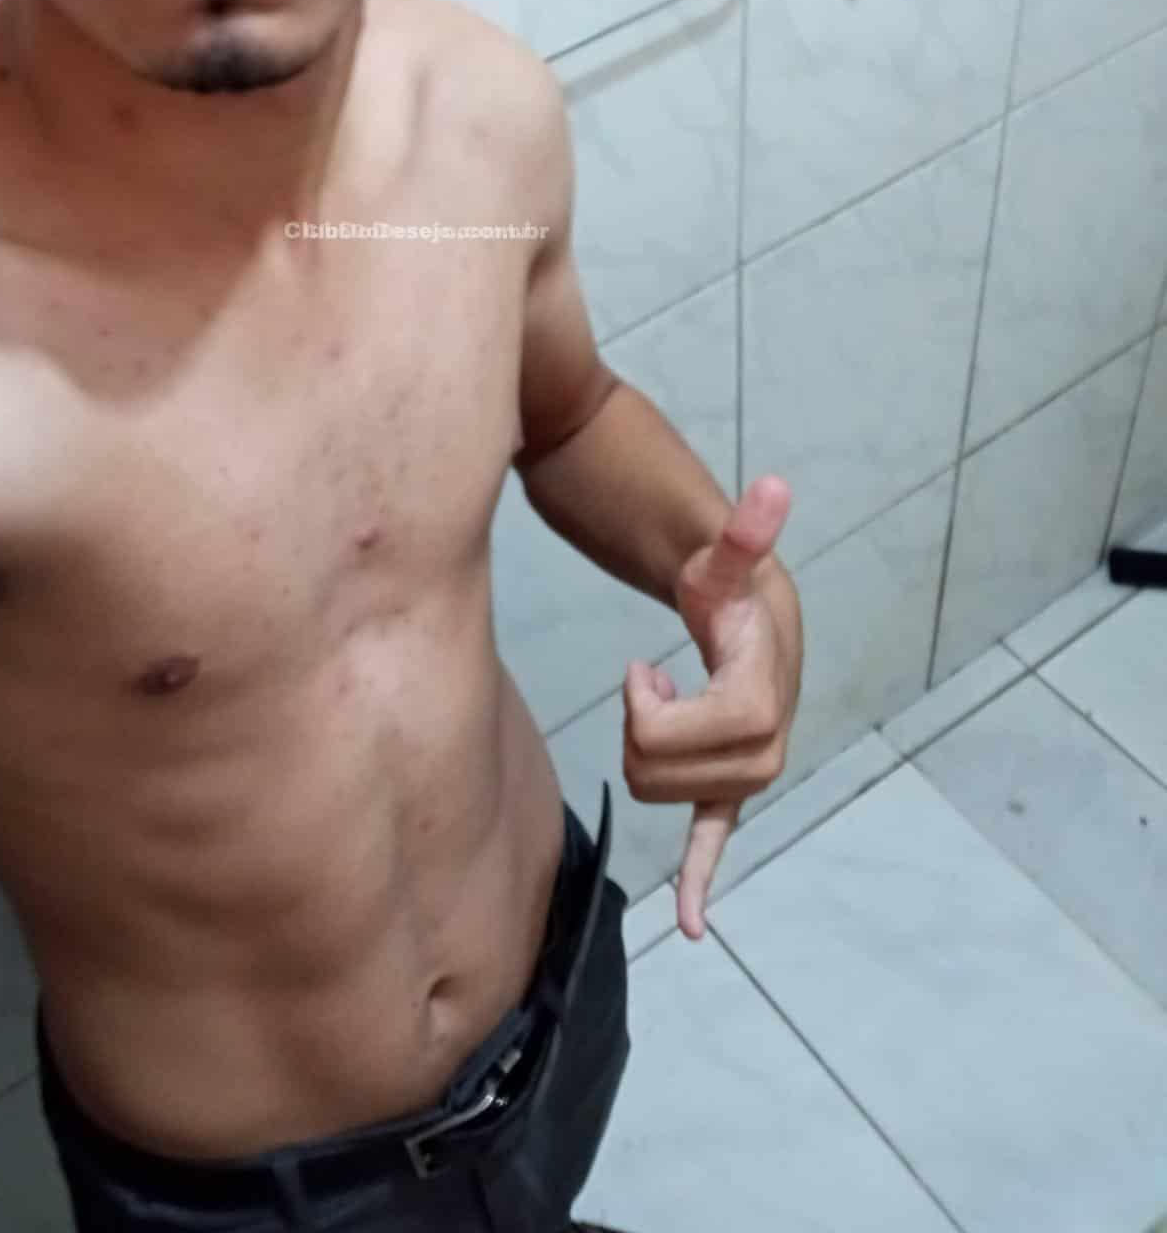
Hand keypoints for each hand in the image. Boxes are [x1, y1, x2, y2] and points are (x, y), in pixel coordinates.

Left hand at [622, 477, 800, 940]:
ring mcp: (749, 772)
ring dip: (648, 748)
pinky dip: (701, 882)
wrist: (754, 616)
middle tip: (653, 680)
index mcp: (760, 696)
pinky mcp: (731, 790)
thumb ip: (741, 533)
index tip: (643, 667)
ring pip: (658, 793)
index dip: (644, 708)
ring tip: (665, 699)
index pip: (674, 735)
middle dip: (640, 728)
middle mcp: (764, 745)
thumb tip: (771, 485)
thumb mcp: (723, 561)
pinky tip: (689, 926)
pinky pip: (715, 841)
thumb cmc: (728, 586)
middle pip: (657, 772)